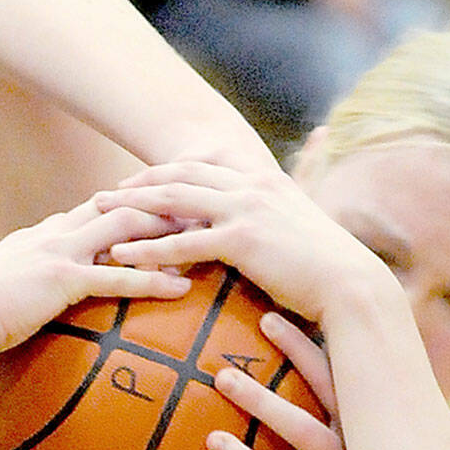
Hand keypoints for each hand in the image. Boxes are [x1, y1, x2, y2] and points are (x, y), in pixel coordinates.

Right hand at [0, 196, 190, 351]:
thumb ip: (10, 277)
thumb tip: (2, 281)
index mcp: (42, 234)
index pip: (97, 208)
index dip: (134, 202)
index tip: (169, 201)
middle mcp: (54, 234)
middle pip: (119, 208)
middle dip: (162, 205)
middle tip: (201, 208)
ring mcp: (59, 253)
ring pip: (125, 231)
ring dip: (167, 233)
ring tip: (206, 237)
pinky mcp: (61, 280)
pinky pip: (118, 278)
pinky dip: (153, 281)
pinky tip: (183, 289)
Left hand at [94, 160, 381, 323]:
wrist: (351, 285)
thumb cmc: (325, 267)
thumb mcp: (295, 232)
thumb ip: (270, 220)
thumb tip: (255, 231)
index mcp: (262, 179)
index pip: (202, 165)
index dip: (164, 172)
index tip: (133, 182)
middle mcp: (251, 185)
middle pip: (180, 174)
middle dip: (138, 182)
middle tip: (103, 194)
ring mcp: (247, 208)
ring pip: (175, 200)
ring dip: (132, 206)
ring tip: (98, 215)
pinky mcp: (243, 238)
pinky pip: (184, 241)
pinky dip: (149, 247)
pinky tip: (122, 256)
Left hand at [203, 311, 372, 449]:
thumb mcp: (374, 432)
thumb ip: (347, 395)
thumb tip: (318, 331)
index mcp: (360, 431)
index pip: (330, 381)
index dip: (300, 348)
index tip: (266, 318)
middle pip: (302, 429)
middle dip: (263, 401)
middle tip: (222, 375)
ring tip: (211, 439)